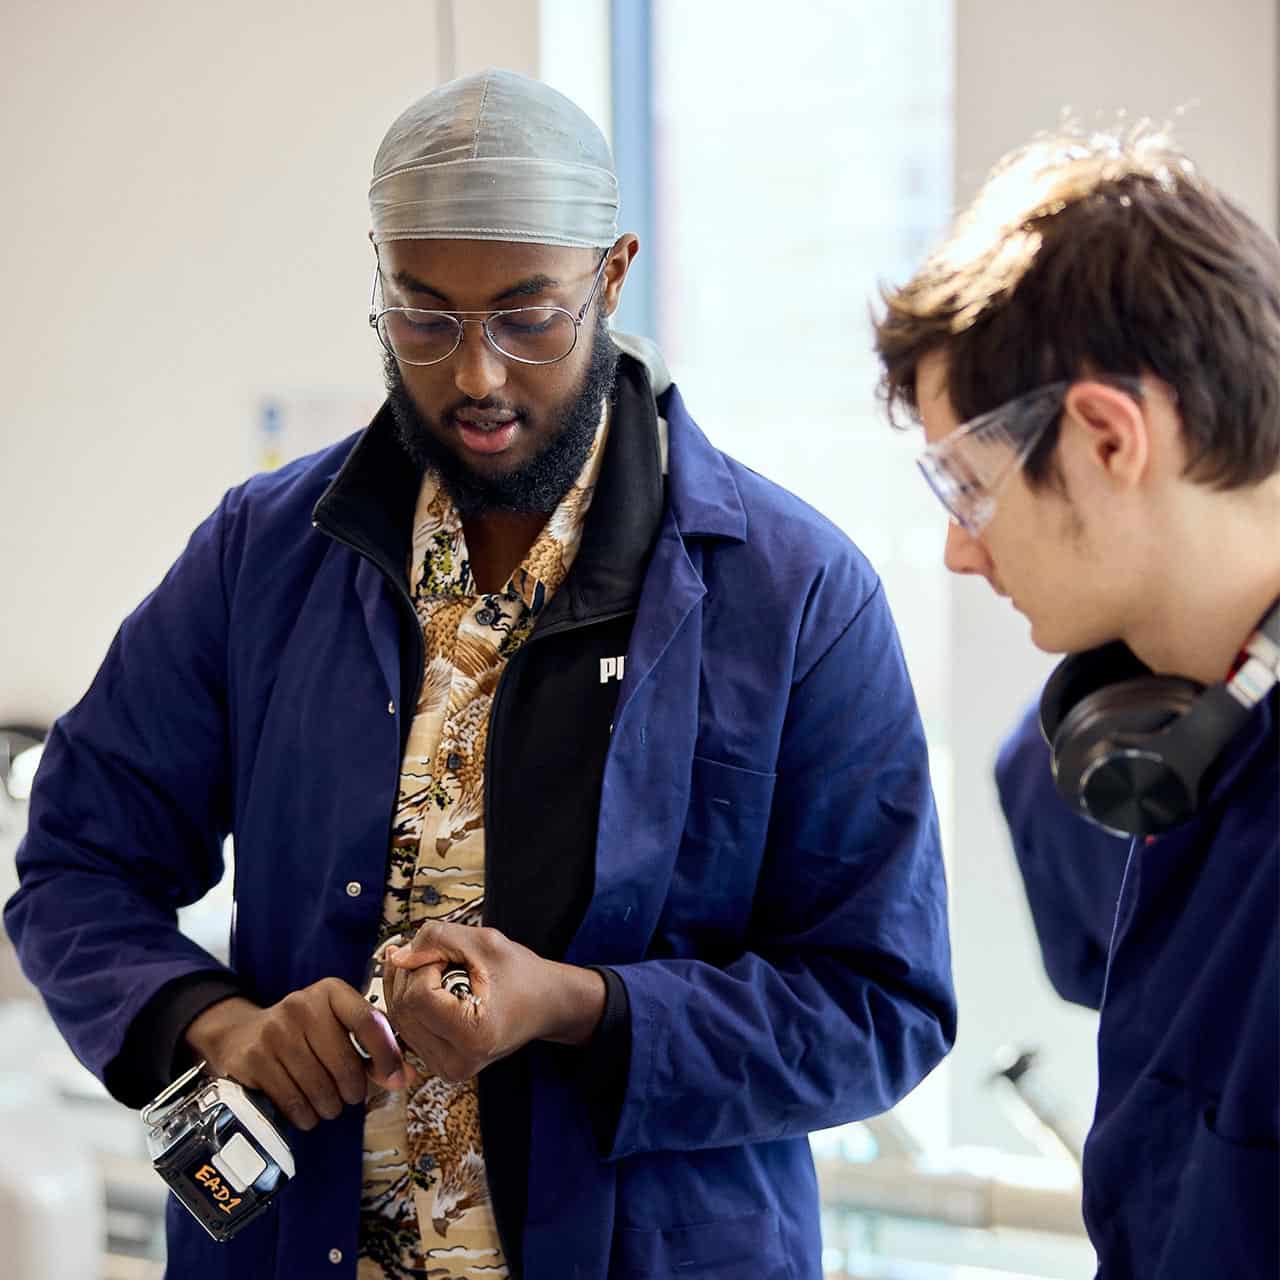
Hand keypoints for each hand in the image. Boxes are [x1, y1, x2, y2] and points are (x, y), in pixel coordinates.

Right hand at [184, 979, 411, 1130]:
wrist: (241, 1035)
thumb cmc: (305, 1033)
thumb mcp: (338, 1028)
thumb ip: (374, 1050)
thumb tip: (407, 1076)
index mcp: (331, 992)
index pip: (369, 1021)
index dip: (387, 1055)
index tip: (396, 1079)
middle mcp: (302, 1005)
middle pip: (346, 1064)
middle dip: (354, 1091)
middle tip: (350, 1097)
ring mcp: (275, 1031)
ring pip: (320, 1088)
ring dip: (331, 1107)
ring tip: (329, 1104)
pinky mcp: (254, 1059)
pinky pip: (293, 1102)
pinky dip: (307, 1116)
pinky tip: (308, 1112)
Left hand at [383, 921, 605, 1082]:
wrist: (545, 1005)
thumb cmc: (521, 974)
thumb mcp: (485, 942)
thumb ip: (437, 939)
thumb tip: (396, 957)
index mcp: (474, 1036)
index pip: (418, 996)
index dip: (427, 964)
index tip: (452, 956)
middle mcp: (456, 1063)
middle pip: (403, 1008)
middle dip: (416, 972)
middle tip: (447, 959)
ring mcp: (445, 1069)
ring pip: (398, 1017)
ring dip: (412, 984)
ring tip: (444, 973)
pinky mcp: (438, 1065)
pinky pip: (405, 1027)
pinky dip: (411, 1000)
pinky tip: (431, 984)